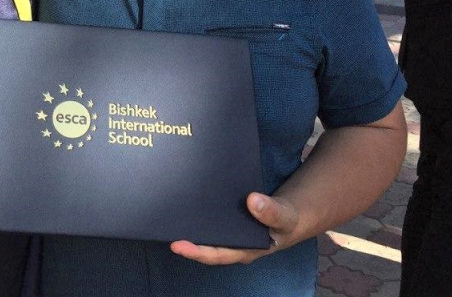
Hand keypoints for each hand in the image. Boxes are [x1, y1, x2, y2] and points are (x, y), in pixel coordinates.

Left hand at [170, 192, 299, 265]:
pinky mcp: (226, 219)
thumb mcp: (285, 217)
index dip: (196, 251)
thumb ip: (272, 212)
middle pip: (204, 245)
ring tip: (167, 211)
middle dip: (184, 238)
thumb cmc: (286, 220)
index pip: (216, 254)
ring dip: (188, 224)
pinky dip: (197, 211)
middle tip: (162, 226)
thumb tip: (252, 200)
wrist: (290, 214)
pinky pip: (209, 218)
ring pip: (204, 232)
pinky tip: (185, 197)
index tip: (176, 244)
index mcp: (245, 249)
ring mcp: (228, 232)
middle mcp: (232, 244)